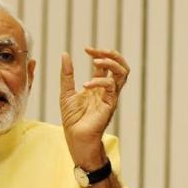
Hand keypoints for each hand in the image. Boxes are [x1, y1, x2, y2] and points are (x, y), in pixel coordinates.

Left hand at [59, 47, 129, 168]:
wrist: (76, 138)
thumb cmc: (73, 120)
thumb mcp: (66, 92)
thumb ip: (67, 75)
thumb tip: (65, 54)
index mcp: (98, 86)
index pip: (106, 64)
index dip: (98, 54)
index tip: (86, 49)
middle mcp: (107, 90)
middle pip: (120, 65)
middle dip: (110, 54)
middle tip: (95, 52)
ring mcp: (111, 97)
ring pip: (122, 73)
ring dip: (111, 63)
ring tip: (95, 61)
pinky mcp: (110, 104)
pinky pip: (111, 87)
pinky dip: (99, 81)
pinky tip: (85, 85)